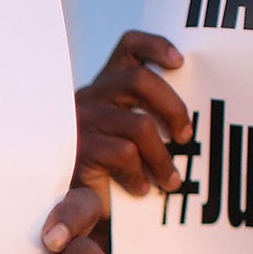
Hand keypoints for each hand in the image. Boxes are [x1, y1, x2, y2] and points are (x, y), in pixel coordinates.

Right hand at [75, 31, 191, 210]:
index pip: (129, 47)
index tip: (180, 63)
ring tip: (171, 179)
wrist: (64, 207)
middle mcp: (92, 97)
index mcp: (106, 85)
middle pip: (140, 80)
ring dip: (162, 156)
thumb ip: (145, 117)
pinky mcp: (80, 150)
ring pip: (139, 124)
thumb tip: (187, 123)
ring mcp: (84, 122)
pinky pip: (124, 154)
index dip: (156, 46)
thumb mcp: (123, 135)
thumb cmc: (103, 169)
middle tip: (186, 136)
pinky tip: (141, 189)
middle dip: (173, 108)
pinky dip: (139, 174)